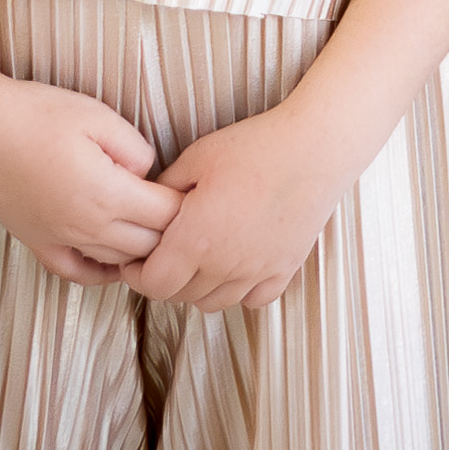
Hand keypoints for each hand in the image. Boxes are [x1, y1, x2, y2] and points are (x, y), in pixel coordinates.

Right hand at [0, 73, 181, 284]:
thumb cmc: (38, 114)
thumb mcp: (98, 116)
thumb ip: (135, 149)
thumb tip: (148, 174)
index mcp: (107, 194)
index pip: (164, 216)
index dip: (187, 208)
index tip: (203, 196)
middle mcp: (86, 227)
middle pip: (146, 246)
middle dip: (172, 234)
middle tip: (190, 219)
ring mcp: (60, 239)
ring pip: (116, 261)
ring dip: (142, 253)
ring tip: (162, 238)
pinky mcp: (38, 242)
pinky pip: (78, 272)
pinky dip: (102, 272)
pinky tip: (114, 262)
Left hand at [124, 104, 350, 313]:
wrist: (315, 148)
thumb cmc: (256, 147)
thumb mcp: (198, 156)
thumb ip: (165, 189)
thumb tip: (148, 208)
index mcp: (196, 241)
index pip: (153, 284)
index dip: (136, 274)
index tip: (133, 258)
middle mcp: (224, 267)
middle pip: (179, 296)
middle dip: (164, 277)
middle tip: (163, 251)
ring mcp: (256, 273)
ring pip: (213, 302)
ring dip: (198, 286)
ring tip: (198, 256)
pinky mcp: (283, 270)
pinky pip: (251, 299)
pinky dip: (238, 289)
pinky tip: (236, 262)